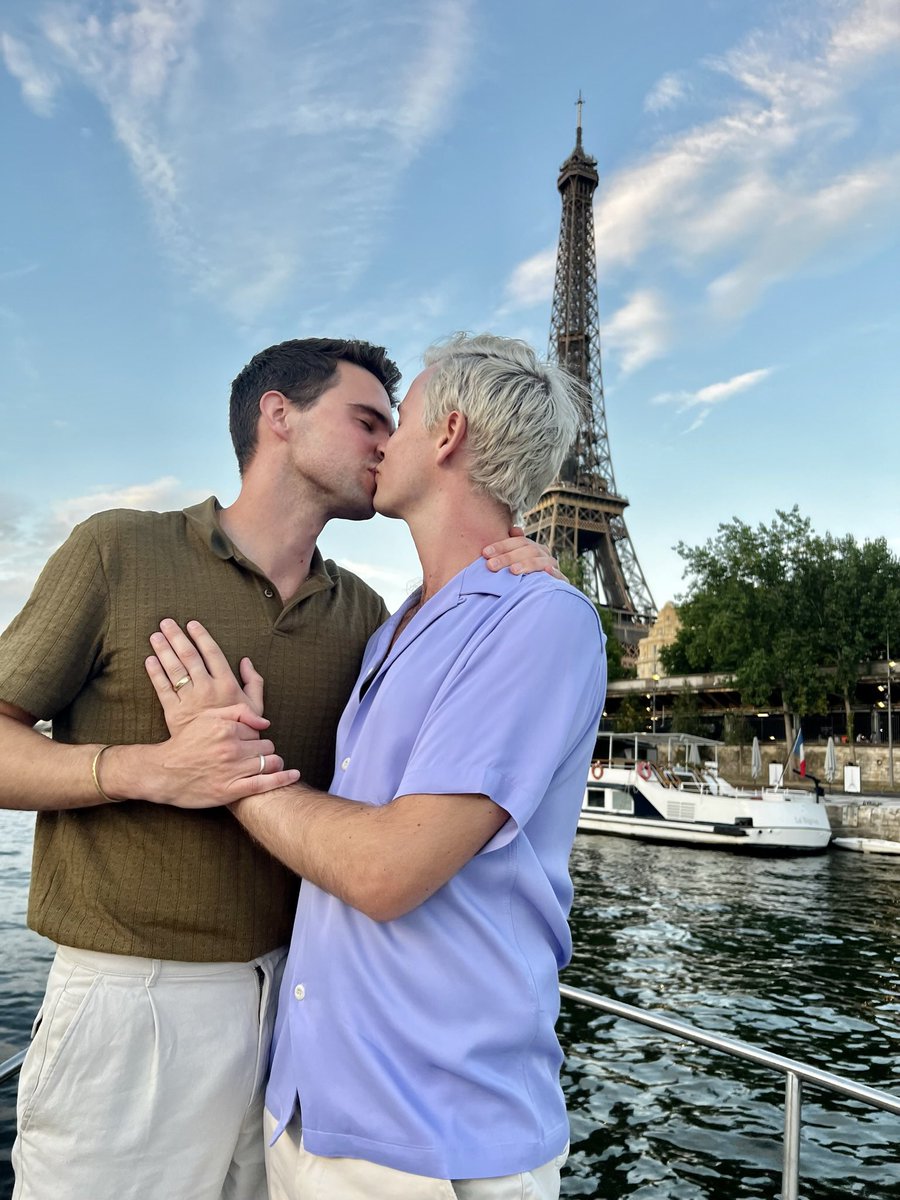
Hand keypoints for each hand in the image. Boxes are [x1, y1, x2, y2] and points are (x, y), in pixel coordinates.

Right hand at [139, 706, 299, 808]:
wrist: (163, 773)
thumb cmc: (186, 743)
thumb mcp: (207, 718)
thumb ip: (238, 712)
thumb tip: (265, 722)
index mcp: (226, 729)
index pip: (257, 729)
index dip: (254, 735)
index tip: (248, 741)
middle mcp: (231, 748)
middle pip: (266, 745)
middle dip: (263, 748)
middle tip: (254, 753)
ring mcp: (232, 770)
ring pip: (268, 762)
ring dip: (273, 762)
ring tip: (270, 763)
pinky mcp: (231, 790)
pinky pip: (264, 783)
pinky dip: (282, 778)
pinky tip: (293, 774)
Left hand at [146, 619, 265, 733]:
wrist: (222, 757)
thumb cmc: (243, 730)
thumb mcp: (256, 706)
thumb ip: (254, 682)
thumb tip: (246, 661)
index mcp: (226, 684)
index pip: (212, 653)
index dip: (201, 636)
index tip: (191, 624)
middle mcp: (206, 688)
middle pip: (189, 657)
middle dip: (176, 637)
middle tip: (166, 622)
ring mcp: (189, 700)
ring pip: (173, 670)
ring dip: (163, 650)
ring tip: (155, 636)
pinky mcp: (174, 712)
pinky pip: (162, 689)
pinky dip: (155, 674)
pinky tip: (149, 660)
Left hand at [481, 526, 562, 579]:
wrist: (543, 592)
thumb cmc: (523, 575)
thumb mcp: (516, 561)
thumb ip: (510, 548)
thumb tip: (514, 530)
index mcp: (532, 547)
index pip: (518, 542)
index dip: (501, 546)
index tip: (485, 553)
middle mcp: (543, 554)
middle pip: (527, 551)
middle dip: (508, 557)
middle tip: (491, 565)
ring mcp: (552, 566)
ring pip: (541, 561)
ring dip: (527, 564)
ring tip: (513, 570)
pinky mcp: (561, 581)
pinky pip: (559, 576)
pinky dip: (554, 573)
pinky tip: (547, 572)